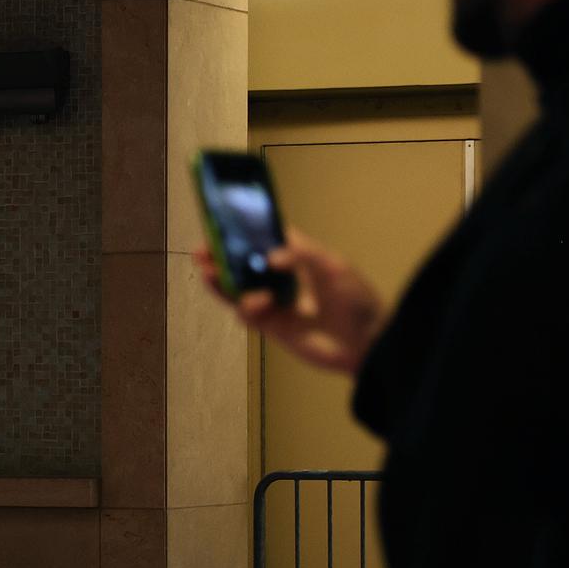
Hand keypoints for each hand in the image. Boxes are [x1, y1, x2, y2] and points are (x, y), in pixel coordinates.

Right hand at [193, 227, 384, 374]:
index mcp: (298, 258)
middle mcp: (282, 279)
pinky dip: (246, 306)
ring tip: (209, 272)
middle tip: (202, 251)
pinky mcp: (271, 326)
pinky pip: (247, 314)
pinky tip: (258, 303)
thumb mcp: (334, 267)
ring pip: (238, 289)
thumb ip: (301, 256)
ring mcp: (275, 303)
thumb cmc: (357, 301)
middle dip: (222, 257)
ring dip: (222, 281)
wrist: (366, 344)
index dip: (246, 232)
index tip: (225, 223)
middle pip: (245, 265)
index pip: (267, 239)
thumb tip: (269, 259)